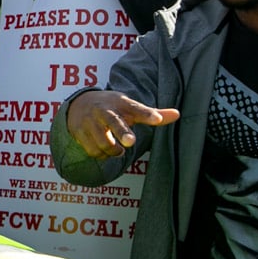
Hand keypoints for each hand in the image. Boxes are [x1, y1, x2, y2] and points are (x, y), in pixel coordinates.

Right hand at [63, 91, 178, 158]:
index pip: (136, 108)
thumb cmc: (112, 108)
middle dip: (122, 132)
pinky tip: (104, 150)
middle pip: (114, 122)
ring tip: (118, 149)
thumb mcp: (130, 108)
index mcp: (121, 103)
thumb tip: (178, 114)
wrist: (79, 104)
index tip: (157, 119)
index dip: (147, 114)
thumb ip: (152, 114)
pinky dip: (102, 154)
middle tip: (130, 142)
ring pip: (104, 143)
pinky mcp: (80, 133)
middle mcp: (105, 111)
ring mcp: (91, 122)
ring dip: (114, 150)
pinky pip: (94, 151)